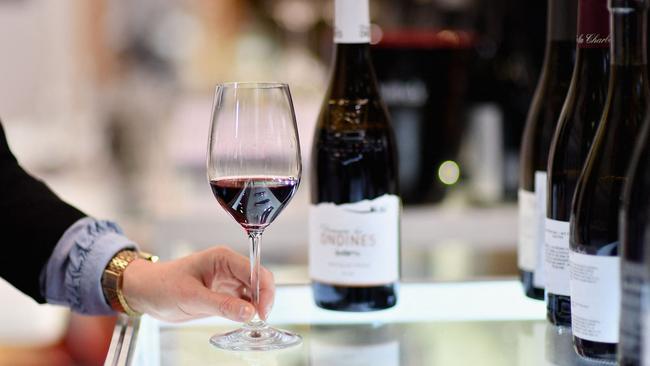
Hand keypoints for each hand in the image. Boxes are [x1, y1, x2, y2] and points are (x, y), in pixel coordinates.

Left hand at [120, 246, 274, 321]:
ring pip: (253, 293)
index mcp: (222, 258)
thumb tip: (249, 312)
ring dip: (256, 306)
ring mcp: (226, 281)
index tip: (263, 312)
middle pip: (259, 281)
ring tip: (253, 322)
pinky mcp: (222, 294)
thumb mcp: (191, 297)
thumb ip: (222, 305)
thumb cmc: (162, 286)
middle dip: (263, 299)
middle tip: (261, 319)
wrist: (144, 292)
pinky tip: (244, 320)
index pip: (255, 271)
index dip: (264, 291)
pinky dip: (246, 311)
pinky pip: (242, 302)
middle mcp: (228, 267)